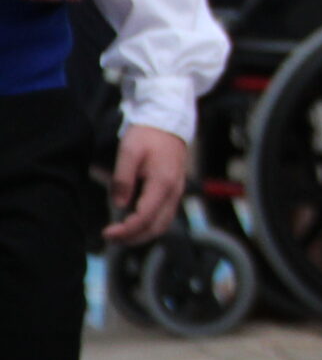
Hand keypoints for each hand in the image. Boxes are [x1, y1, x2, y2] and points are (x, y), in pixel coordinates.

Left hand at [102, 125, 189, 243]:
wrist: (168, 122)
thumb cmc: (147, 135)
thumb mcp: (129, 152)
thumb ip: (123, 179)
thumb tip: (119, 204)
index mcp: (163, 183)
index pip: (145, 217)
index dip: (126, 230)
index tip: (106, 232)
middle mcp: (174, 192)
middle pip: (157, 227)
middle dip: (133, 238)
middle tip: (110, 238)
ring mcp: (177, 192)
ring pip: (163, 224)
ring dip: (142, 235)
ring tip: (121, 236)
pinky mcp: (175, 190)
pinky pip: (165, 216)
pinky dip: (150, 226)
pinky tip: (135, 225)